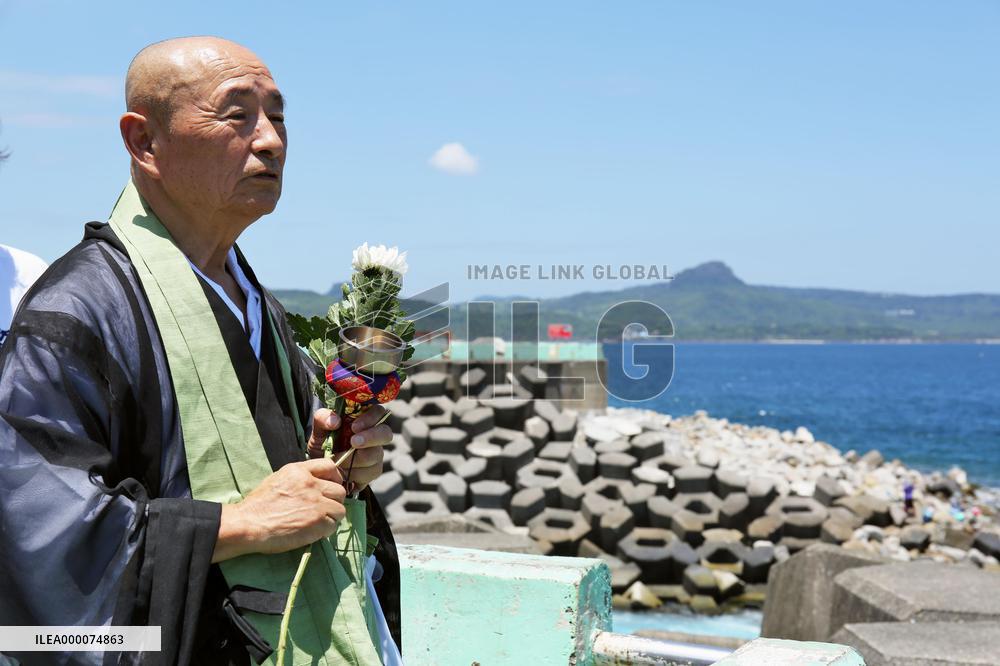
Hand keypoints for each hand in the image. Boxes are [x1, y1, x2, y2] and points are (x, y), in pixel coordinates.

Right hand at [212, 457, 345, 561]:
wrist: (248, 524)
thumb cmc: (258, 506)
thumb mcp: (277, 480)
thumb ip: (298, 479)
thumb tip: (315, 484)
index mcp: (299, 471)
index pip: (329, 466)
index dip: (335, 478)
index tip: (331, 486)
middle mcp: (311, 484)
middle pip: (339, 490)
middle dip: (334, 501)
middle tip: (324, 510)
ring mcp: (316, 503)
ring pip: (340, 509)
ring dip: (331, 517)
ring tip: (318, 523)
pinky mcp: (318, 521)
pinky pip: (333, 526)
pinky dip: (325, 531)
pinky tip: (313, 532)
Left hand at [307, 406, 390, 491]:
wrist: (321, 468)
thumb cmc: (323, 443)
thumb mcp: (318, 429)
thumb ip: (322, 418)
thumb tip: (335, 421)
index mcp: (363, 419)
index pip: (378, 412)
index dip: (370, 418)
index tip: (354, 427)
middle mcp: (374, 435)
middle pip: (386, 433)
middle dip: (371, 438)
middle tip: (353, 443)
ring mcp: (376, 453)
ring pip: (376, 455)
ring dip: (355, 460)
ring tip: (337, 462)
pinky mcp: (373, 471)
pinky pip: (370, 473)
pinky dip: (354, 474)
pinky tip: (343, 473)